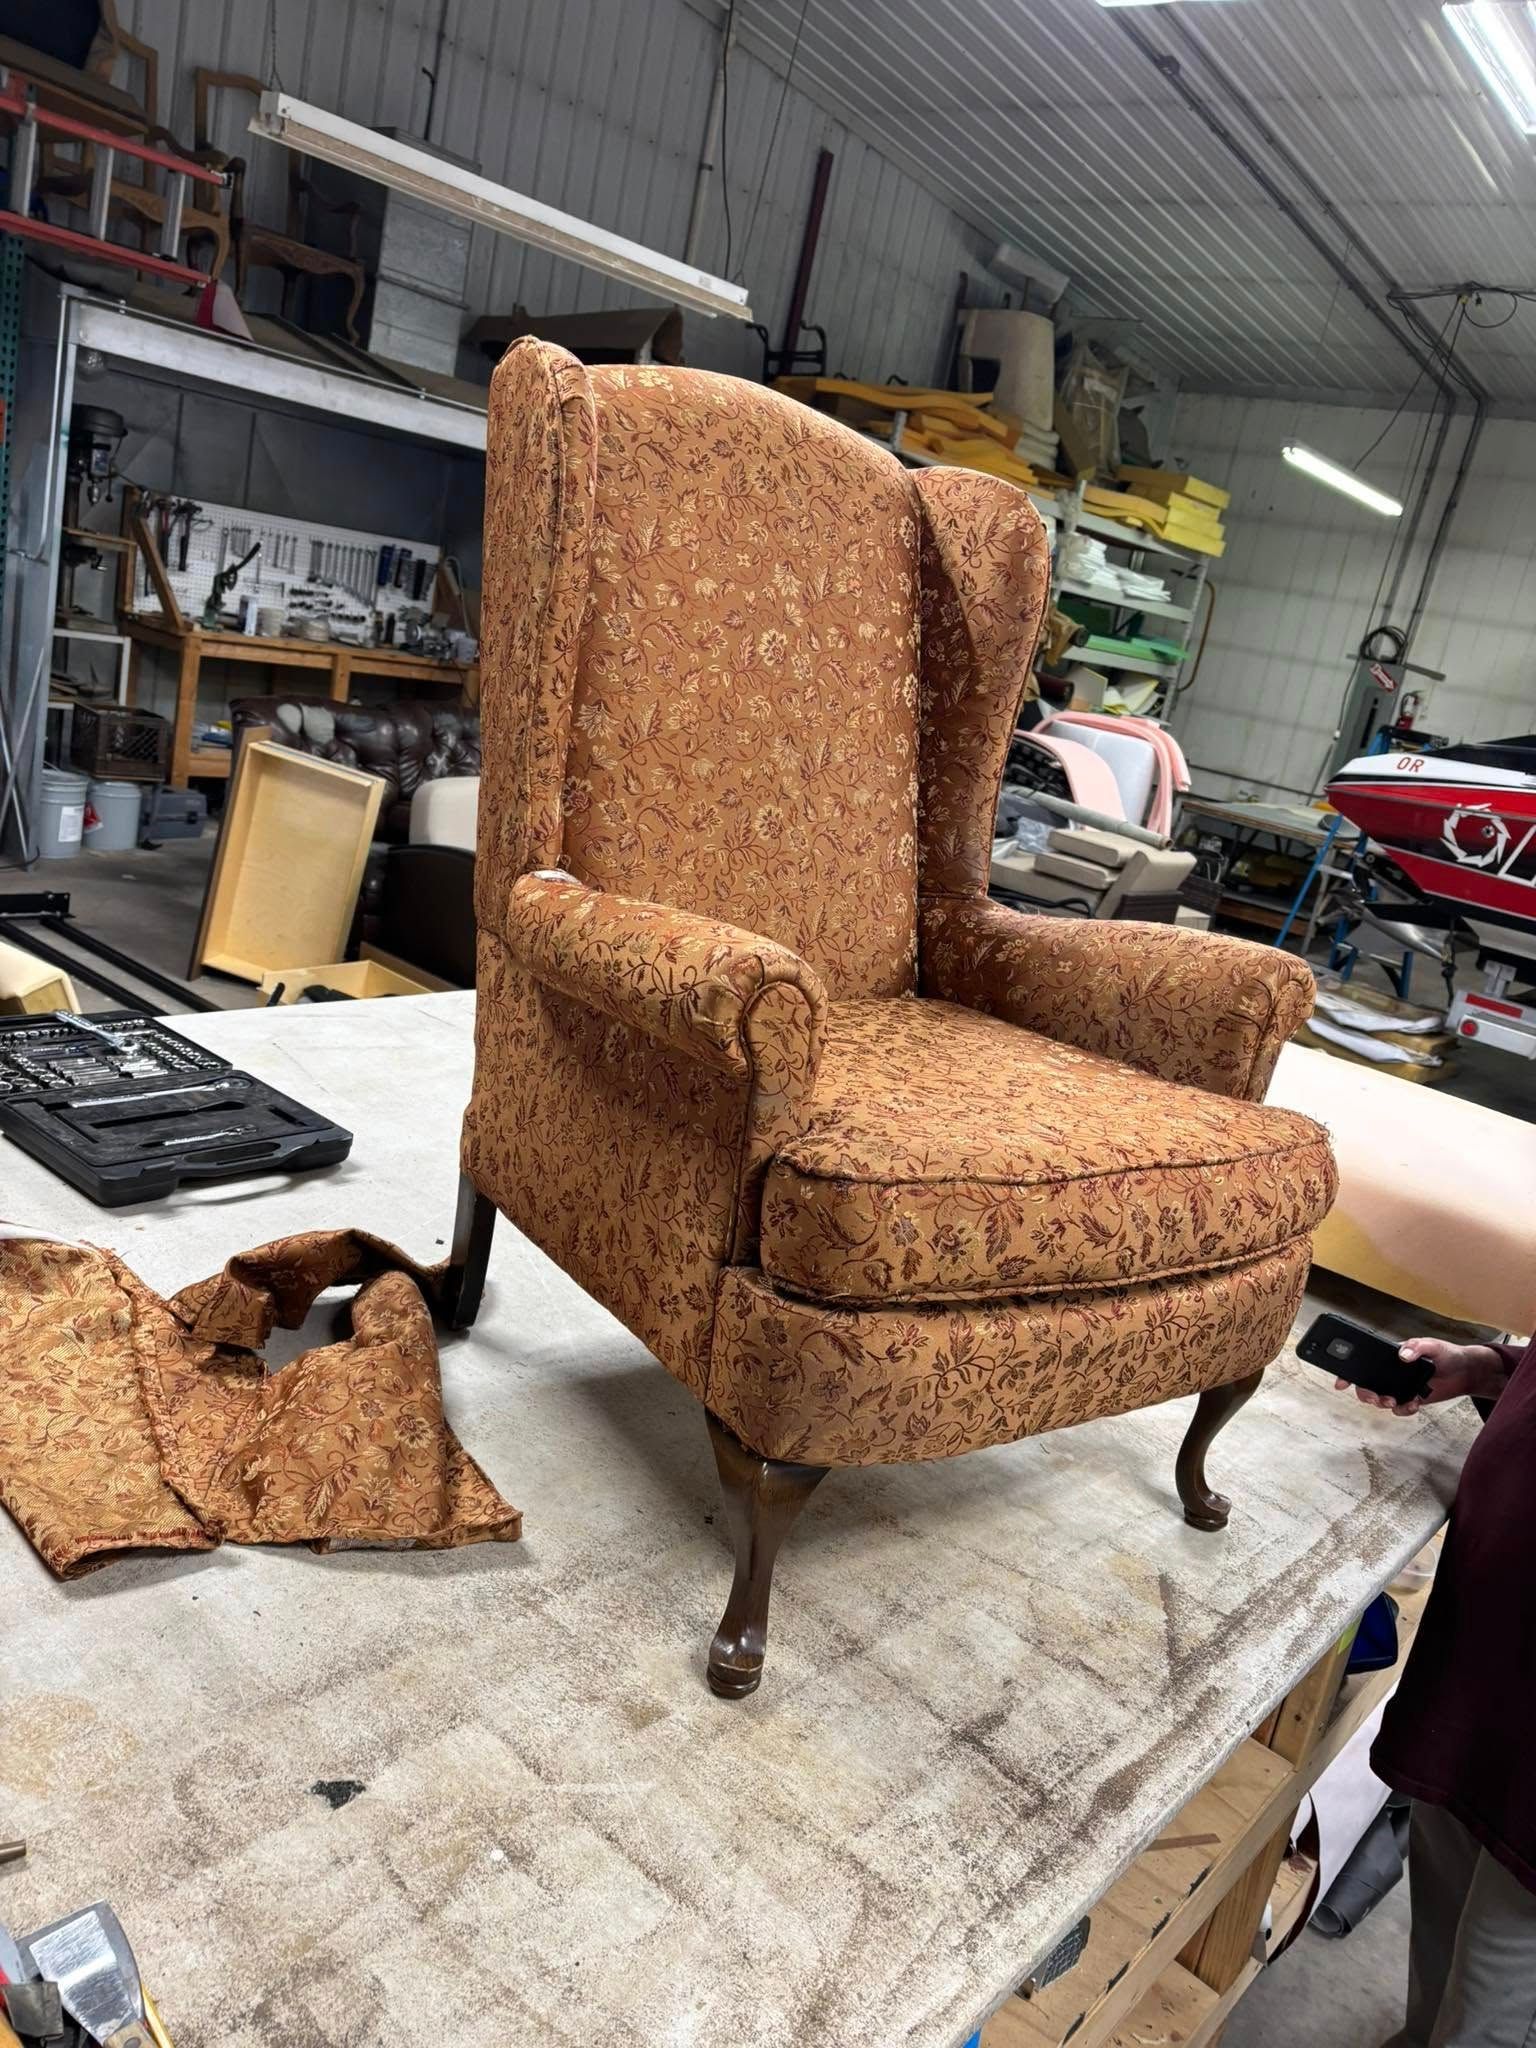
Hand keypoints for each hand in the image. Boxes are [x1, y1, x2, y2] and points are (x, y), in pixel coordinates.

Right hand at [1337, 1337, 1506, 1416]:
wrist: (1465, 1372)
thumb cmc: (1447, 1353)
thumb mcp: (1432, 1344)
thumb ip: (1416, 1347)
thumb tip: (1402, 1355)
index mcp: (1390, 1356)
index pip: (1364, 1362)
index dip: (1348, 1372)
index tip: (1340, 1382)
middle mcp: (1391, 1372)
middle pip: (1366, 1385)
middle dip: (1366, 1394)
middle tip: (1376, 1398)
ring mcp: (1400, 1386)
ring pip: (1380, 1399)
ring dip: (1383, 1403)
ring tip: (1395, 1402)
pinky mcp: (1411, 1399)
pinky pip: (1399, 1409)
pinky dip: (1404, 1410)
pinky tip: (1415, 1403)